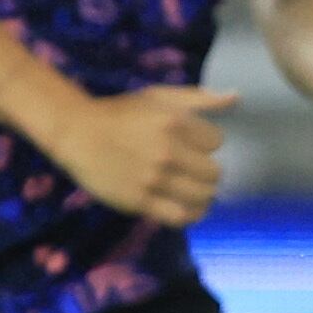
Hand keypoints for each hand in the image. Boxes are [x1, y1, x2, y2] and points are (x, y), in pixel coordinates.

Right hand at [54, 85, 235, 224]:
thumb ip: (199, 98)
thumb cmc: (120, 113)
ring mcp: (154, 178)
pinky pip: (180, 217)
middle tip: (193, 171)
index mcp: (175, 122)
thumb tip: (236, 97)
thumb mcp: (159, 96)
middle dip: (207, 172)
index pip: (217, 142)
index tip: (192, 145)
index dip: (206, 144)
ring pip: (202, 197)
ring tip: (193, 191)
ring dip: (203, 196)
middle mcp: (167, 151)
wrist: (77, 132)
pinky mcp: (140, 201)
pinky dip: (191, 215)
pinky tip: (187, 208)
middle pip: (214, 173)